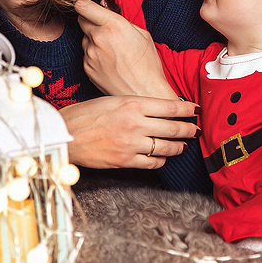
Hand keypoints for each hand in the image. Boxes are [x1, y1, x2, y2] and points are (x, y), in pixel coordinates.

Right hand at [60, 96, 198, 169]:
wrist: (64, 134)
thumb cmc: (86, 114)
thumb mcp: (113, 100)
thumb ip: (137, 104)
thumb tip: (160, 109)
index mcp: (133, 104)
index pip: (171, 107)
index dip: (188, 110)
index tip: (196, 110)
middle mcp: (135, 123)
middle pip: (174, 127)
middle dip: (189, 129)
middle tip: (197, 129)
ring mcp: (131, 143)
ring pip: (166, 147)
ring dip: (179, 146)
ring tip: (184, 145)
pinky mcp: (125, 160)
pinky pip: (152, 163)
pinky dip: (161, 160)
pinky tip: (163, 157)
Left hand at [74, 0, 173, 98]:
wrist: (144, 92)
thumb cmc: (148, 64)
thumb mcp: (142, 34)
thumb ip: (121, 20)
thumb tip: (105, 9)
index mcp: (113, 25)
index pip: (83, 6)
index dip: (81, 1)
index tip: (81, 1)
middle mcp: (98, 38)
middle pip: (82, 20)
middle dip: (90, 20)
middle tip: (104, 27)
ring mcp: (90, 54)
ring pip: (85, 38)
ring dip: (94, 39)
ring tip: (113, 51)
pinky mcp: (87, 68)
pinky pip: (86, 54)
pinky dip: (94, 55)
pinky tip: (110, 62)